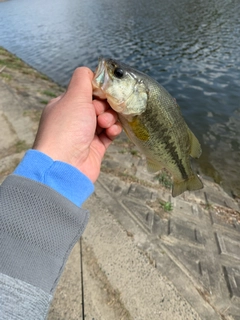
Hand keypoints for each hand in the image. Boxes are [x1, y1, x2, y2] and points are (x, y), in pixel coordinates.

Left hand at [33, 67, 121, 182]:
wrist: (66, 165)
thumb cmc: (67, 129)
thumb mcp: (73, 96)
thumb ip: (83, 79)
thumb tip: (90, 71)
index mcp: (65, 105)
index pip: (86, 91)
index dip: (98, 90)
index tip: (105, 92)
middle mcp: (74, 119)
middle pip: (98, 104)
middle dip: (104, 106)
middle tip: (100, 112)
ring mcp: (85, 134)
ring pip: (106, 118)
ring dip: (110, 118)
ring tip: (105, 124)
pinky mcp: (96, 147)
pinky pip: (109, 133)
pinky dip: (113, 130)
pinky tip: (111, 131)